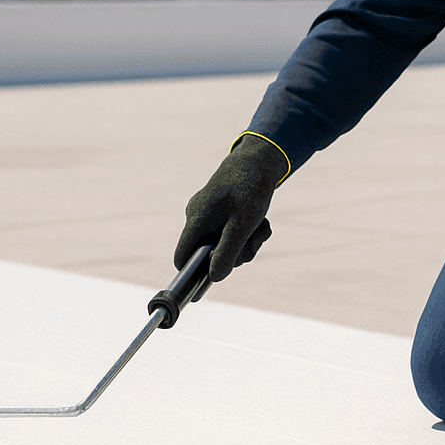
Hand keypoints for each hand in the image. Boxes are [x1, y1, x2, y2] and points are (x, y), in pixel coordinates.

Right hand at [175, 135, 288, 281]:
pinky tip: (261, 223)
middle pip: (209, 255)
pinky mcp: (221, 214)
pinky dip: (248, 233)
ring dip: (247, 242)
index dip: (192, 273)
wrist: (259, 160)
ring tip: (261, 227)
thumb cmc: (250, 188)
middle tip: (253, 242)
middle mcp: (197, 218)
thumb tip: (214, 278)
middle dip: (235, 254)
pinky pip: (231, 233)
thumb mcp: (244, 223)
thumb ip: (229, 251)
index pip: (182, 256)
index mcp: (196, 219)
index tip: (206, 285)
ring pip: (225, 245)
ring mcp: (208, 216)